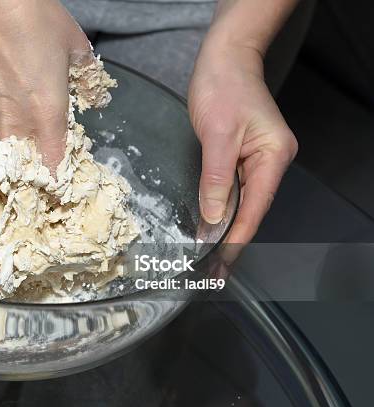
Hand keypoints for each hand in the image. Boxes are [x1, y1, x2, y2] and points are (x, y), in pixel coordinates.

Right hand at [0, 0, 92, 170]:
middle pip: (20, 170)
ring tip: (11, 161)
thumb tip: (92, 92)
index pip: (52, 166)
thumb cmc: (38, 20)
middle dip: (29, 178)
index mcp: (47, 115)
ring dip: (4, 161)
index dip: (56, 181)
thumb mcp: (76, 48)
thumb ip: (87, 78)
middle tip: (35, 176)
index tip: (59, 185)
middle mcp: (15, 122)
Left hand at [188, 41, 297, 244]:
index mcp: (273, 156)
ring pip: (240, 202)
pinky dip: (220, 208)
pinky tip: (210, 226)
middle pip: (250, 209)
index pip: (255, 207)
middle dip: (231, 240)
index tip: (221, 261)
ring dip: (224, 228)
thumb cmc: (224, 87)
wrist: (224, 60)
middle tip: (212, 270)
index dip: (238, 237)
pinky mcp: (241, 156)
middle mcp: (270, 162)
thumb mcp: (218, 134)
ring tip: (208, 257)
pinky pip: (231, 189)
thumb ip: (216, 178)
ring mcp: (256, 160)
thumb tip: (213, 218)